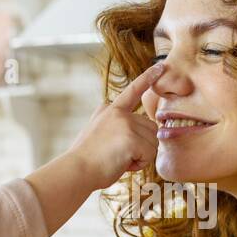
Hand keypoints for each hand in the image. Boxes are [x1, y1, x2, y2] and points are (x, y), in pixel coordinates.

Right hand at [65, 62, 164, 188]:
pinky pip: (149, 155)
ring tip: (118, 159)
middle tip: (119, 155)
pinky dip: (138, 164)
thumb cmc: (88, 159)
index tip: (160, 66)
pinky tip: (121, 163)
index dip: (147, 78)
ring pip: (153, 143)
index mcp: (110, 109)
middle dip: (142, 146)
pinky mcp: (131, 138)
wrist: (76, 170)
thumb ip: (117, 125)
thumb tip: (141, 127)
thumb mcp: (99, 131)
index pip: (133, 90)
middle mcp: (119, 112)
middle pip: (151, 129)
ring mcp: (125, 123)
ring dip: (140, 156)